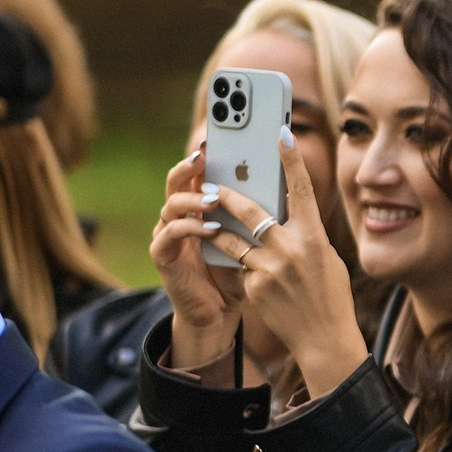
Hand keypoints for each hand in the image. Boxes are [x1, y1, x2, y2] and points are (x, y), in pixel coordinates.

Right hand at [147, 149, 245, 370]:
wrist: (220, 313)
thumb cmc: (239, 273)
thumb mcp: (253, 241)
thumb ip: (260, 216)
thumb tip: (287, 187)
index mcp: (202, 207)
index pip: (201, 174)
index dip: (205, 155)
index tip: (218, 138)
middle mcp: (181, 215)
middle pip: (178, 180)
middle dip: (190, 166)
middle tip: (204, 156)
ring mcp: (168, 233)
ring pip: (171, 204)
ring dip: (193, 198)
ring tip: (216, 198)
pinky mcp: (163, 256)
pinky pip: (170, 234)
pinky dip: (189, 228)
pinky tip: (210, 228)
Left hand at [201, 133, 371, 398]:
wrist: (325, 339)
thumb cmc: (329, 296)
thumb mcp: (326, 260)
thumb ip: (305, 236)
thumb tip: (283, 214)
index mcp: (315, 238)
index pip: (301, 191)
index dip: (291, 161)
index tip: (280, 135)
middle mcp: (292, 249)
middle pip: (250, 212)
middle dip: (227, 196)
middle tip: (210, 186)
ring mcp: (270, 268)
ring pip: (231, 240)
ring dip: (216, 230)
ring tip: (206, 221)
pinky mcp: (254, 287)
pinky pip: (237, 267)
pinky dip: (237, 265)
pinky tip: (238, 270)